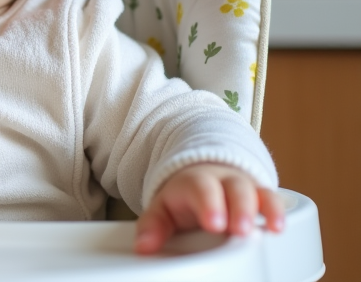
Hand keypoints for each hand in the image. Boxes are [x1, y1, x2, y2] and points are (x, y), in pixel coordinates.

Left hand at [134, 163, 284, 253]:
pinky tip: (279, 227)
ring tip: (271, 230)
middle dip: (239, 209)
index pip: (201, 188)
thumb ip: (154, 225)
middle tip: (239, 229)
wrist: (202, 177)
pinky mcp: (261, 198)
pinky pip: (272, 200)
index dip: (209, 204)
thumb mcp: (163, 208)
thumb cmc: (184, 199)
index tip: (213, 222)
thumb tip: (143, 246)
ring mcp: (244, 189)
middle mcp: (223, 182)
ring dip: (264, 210)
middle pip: (234, 189)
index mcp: (195, 183)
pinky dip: (277, 212)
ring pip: (257, 193)